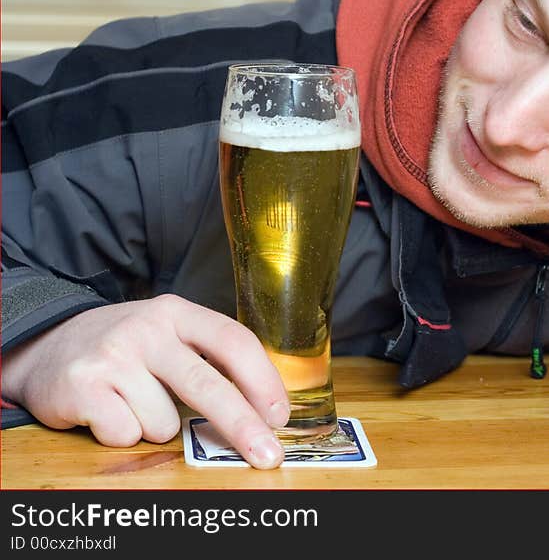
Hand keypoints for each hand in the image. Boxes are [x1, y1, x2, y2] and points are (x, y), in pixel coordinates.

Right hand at [2, 294, 289, 468]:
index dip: (262, 381)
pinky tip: (109, 411)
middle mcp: (147, 329)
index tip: (279, 415)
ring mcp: (113, 355)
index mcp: (178, 313)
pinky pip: (126, 434)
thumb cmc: (127, 350)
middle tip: (268, 456)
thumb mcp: (169, 336)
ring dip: (155, 427)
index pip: (233, 341)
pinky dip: (122, 435)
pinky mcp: (82, 385)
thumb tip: (261, 411)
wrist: (47, 347)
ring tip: (134, 405)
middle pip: (208, 385)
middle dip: (242, 426)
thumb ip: (208, 361)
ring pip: (163, 422)